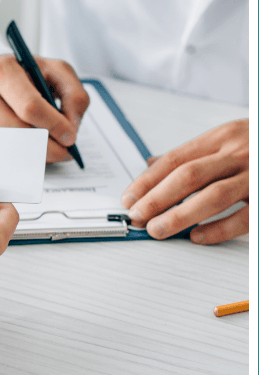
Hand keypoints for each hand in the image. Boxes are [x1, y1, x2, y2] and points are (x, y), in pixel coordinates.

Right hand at [0, 54, 89, 162]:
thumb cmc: (21, 74)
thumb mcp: (53, 71)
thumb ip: (73, 94)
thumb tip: (71, 129)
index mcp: (2, 71)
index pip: (30, 106)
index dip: (54, 126)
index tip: (70, 138)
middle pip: (18, 132)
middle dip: (47, 147)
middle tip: (64, 152)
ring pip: (7, 148)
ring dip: (32, 154)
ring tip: (47, 148)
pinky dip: (13, 156)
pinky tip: (22, 145)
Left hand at [121, 120, 248, 244]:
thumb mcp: (228, 137)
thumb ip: (193, 153)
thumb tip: (152, 165)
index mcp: (222, 136)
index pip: (174, 159)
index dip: (147, 180)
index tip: (129, 198)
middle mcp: (238, 152)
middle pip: (188, 176)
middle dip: (157, 198)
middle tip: (136, 217)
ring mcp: (256, 174)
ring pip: (213, 196)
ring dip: (180, 215)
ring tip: (158, 230)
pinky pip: (244, 217)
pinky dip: (219, 229)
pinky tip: (198, 237)